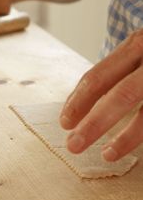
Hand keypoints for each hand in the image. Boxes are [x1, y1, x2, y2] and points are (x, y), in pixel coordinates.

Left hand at [59, 29, 142, 160]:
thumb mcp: (138, 54)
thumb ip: (116, 74)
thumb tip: (78, 108)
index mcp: (137, 45)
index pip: (99, 76)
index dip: (78, 101)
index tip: (65, 123)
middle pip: (123, 94)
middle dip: (95, 123)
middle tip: (74, 145)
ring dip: (127, 137)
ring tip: (107, 155)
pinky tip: (138, 149)